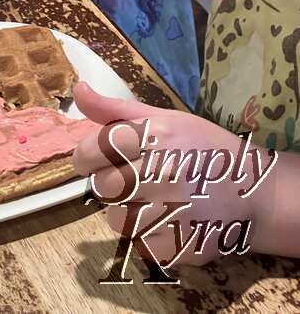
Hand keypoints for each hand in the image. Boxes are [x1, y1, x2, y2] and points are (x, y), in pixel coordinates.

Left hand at [72, 82, 276, 265]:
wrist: (256, 192)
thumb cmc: (202, 149)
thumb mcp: (163, 119)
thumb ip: (114, 110)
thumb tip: (78, 90)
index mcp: (156, 136)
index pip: (91, 152)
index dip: (88, 158)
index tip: (99, 159)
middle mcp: (164, 171)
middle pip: (101, 187)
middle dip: (111, 183)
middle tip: (136, 179)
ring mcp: (175, 211)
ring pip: (115, 218)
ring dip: (127, 211)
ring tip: (154, 199)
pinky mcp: (181, 244)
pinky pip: (137, 243)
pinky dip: (146, 234)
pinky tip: (167, 219)